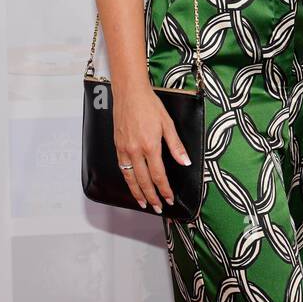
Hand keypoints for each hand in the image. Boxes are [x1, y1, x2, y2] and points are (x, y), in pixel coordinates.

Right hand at [112, 82, 190, 212]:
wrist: (129, 93)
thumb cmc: (150, 105)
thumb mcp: (168, 123)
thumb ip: (176, 145)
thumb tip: (185, 162)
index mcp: (150, 146)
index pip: (158, 175)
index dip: (164, 190)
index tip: (169, 199)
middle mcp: (135, 150)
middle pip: (144, 181)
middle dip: (152, 197)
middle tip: (158, 208)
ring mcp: (124, 149)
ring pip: (130, 178)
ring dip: (137, 193)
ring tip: (144, 203)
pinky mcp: (117, 146)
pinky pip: (122, 168)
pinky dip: (127, 180)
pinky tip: (132, 185)